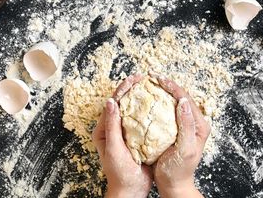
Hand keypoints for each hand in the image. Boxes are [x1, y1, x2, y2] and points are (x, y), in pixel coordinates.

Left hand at [92, 74, 151, 197]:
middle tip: (144, 77)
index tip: (134, 78)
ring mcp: (125, 133)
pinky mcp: (135, 139)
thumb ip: (112, 125)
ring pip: (132, 110)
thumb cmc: (119, 173)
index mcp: (103, 130)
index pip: (113, 103)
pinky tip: (159, 105)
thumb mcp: (114, 148)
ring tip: (151, 86)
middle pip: (122, 103)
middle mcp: (113, 129)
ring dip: (140, 98)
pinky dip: (148, 111)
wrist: (130, 191)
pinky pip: (141, 121)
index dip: (123, 89)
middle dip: (132, 89)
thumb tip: (111, 101)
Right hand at [151, 74, 209, 197]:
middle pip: (180, 97)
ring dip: (162, 92)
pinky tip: (148, 100)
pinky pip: (167, 112)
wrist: (174, 185)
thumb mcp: (185, 148)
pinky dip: (158, 103)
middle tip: (151, 76)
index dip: (173, 87)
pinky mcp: (174, 130)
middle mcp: (193, 123)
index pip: (186, 99)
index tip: (159, 79)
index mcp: (200, 125)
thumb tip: (184, 102)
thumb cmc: (179, 170)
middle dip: (167, 85)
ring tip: (149, 84)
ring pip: (173, 103)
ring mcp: (184, 126)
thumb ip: (186, 125)